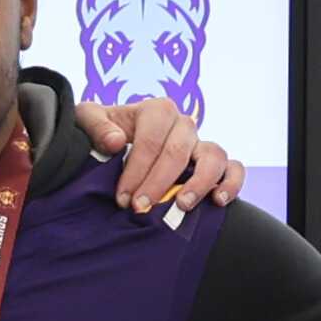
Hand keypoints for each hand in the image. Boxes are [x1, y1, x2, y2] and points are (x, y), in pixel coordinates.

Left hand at [88, 97, 246, 214]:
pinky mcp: (214, 162)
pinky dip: (231, 183)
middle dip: (158, 183)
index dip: (137, 170)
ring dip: (199, 182)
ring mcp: (201, 143)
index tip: (122, 198)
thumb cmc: (102, 133)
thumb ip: (95, 126)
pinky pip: (234, 168)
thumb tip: (116, 142)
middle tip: (139, 209)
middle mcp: (183, 124)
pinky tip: (218, 201)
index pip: (151, 140)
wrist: (116, 141)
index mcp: (156, 111)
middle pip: (178, 151)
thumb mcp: (87, 122)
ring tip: (181, 205)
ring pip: (213, 156)